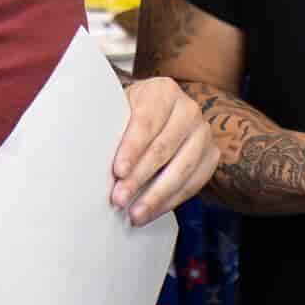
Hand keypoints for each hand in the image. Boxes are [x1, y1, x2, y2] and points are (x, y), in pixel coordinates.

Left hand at [111, 77, 219, 226]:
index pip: (146, 121)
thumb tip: (93, 159)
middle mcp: (188, 108)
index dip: (132, 148)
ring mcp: (203, 132)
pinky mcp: (211, 155)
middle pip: (164, 147)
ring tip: (135, 214)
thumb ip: (111, 129)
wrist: (156, 117)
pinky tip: (151, 211)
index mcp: (163, 91)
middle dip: (139, 177)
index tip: (118, 172)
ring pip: (182, 168)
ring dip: (156, 195)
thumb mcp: (119, 111)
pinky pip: (194, 182)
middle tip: (119, 199)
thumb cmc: (130, 116)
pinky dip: (171, 201)